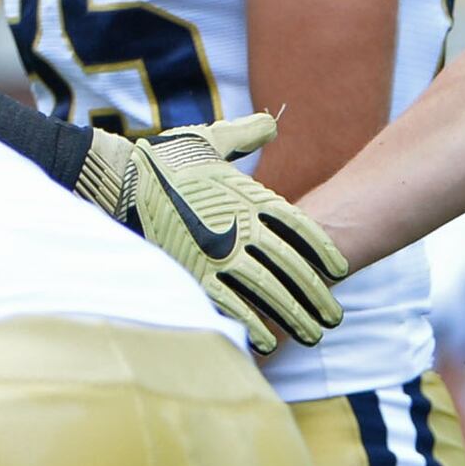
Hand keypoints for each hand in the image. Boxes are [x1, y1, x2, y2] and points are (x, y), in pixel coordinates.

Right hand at [74, 114, 348, 352]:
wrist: (123, 178)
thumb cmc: (167, 158)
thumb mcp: (212, 140)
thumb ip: (246, 135)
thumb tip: (271, 124)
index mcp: (250, 197)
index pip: (300, 228)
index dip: (323, 250)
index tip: (341, 269)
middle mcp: (241, 227)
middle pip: (292, 266)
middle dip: (316, 293)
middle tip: (335, 316)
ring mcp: (219, 252)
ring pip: (269, 290)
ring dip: (294, 315)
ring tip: (314, 334)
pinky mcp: (194, 272)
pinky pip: (231, 304)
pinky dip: (252, 323)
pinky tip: (270, 341)